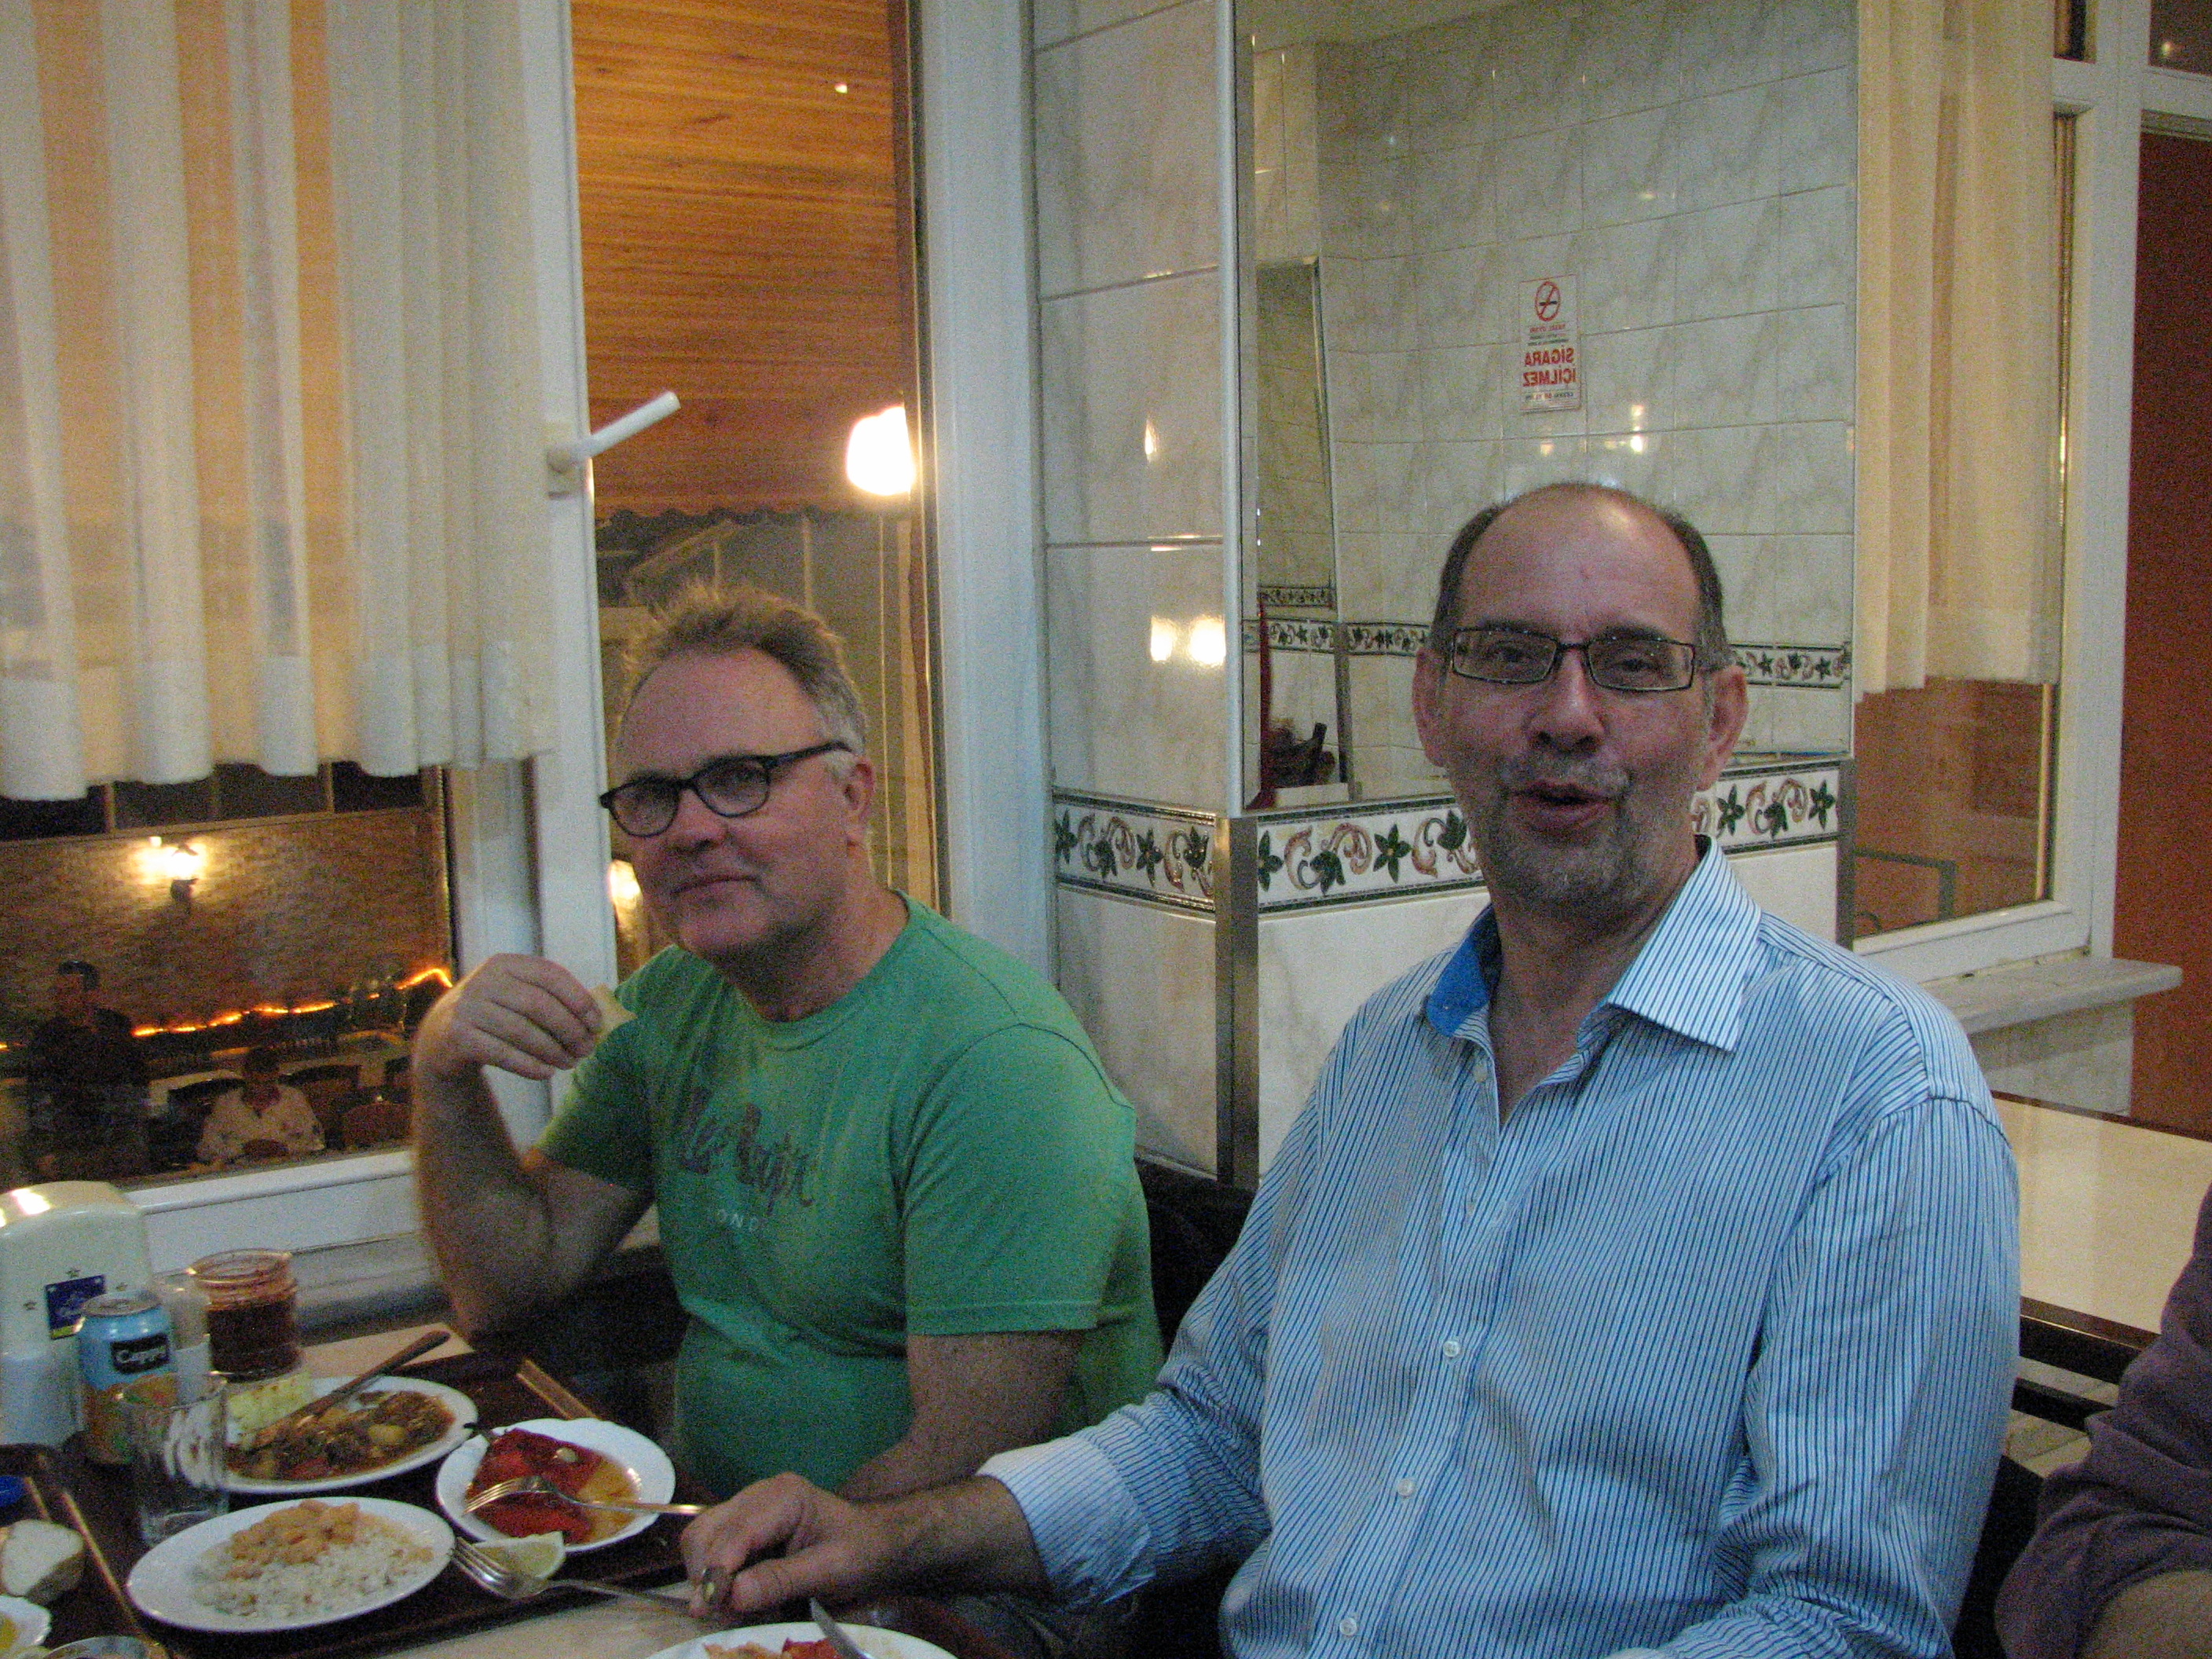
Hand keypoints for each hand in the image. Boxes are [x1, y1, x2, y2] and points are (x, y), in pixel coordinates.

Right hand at [412, 955, 604, 1086]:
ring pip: (521, 1031)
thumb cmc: (494, 1016)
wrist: (440, 1039)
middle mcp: (484, 979)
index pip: (550, 975)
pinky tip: (546, 1073)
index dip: (578, 999)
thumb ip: (549, 1000)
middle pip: (538, 1004)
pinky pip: (502, 1053)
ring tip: (569, 1063)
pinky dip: (528, 1065)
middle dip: (569, 1029)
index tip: (596, 1023)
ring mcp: (467, 1007)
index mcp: (506, 963)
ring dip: (552, 1051)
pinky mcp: (457, 1036)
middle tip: (587, 1049)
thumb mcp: (515, 996)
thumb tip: (596, 1020)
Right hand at [681, 1474, 896, 1620]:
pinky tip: (738, 1597)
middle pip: (704, 1531)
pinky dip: (716, 1577)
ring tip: (730, 1608)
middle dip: (704, 1574)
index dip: (716, 1571)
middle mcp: (758, 1495)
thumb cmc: (862, 1551)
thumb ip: (780, 1580)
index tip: (708, 1609)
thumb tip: (730, 1595)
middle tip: (719, 1613)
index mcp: (783, 1496)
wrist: (879, 1542)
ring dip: (706, 1577)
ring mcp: (749, 1509)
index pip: (734, 1532)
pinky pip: (713, 1549)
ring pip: (701, 1539)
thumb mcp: (829, 1569)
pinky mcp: (745, 1528)